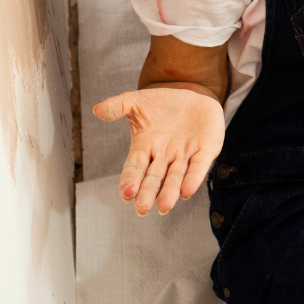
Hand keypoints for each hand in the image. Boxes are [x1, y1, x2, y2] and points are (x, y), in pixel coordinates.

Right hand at [94, 86, 225, 215]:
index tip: (126, 194)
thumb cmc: (160, 104)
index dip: (130, 180)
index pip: (135, 168)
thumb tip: (98, 110)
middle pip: (154, 179)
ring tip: (164, 206)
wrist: (191, 95)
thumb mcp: (136, 102)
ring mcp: (185, 156)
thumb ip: (118, 106)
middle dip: (148, 193)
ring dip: (170, 192)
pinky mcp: (206, 150)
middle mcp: (164, 157)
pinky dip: (194, 178)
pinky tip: (188, 191)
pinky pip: (199, 166)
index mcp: (144, 149)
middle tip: (142, 208)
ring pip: (176, 177)